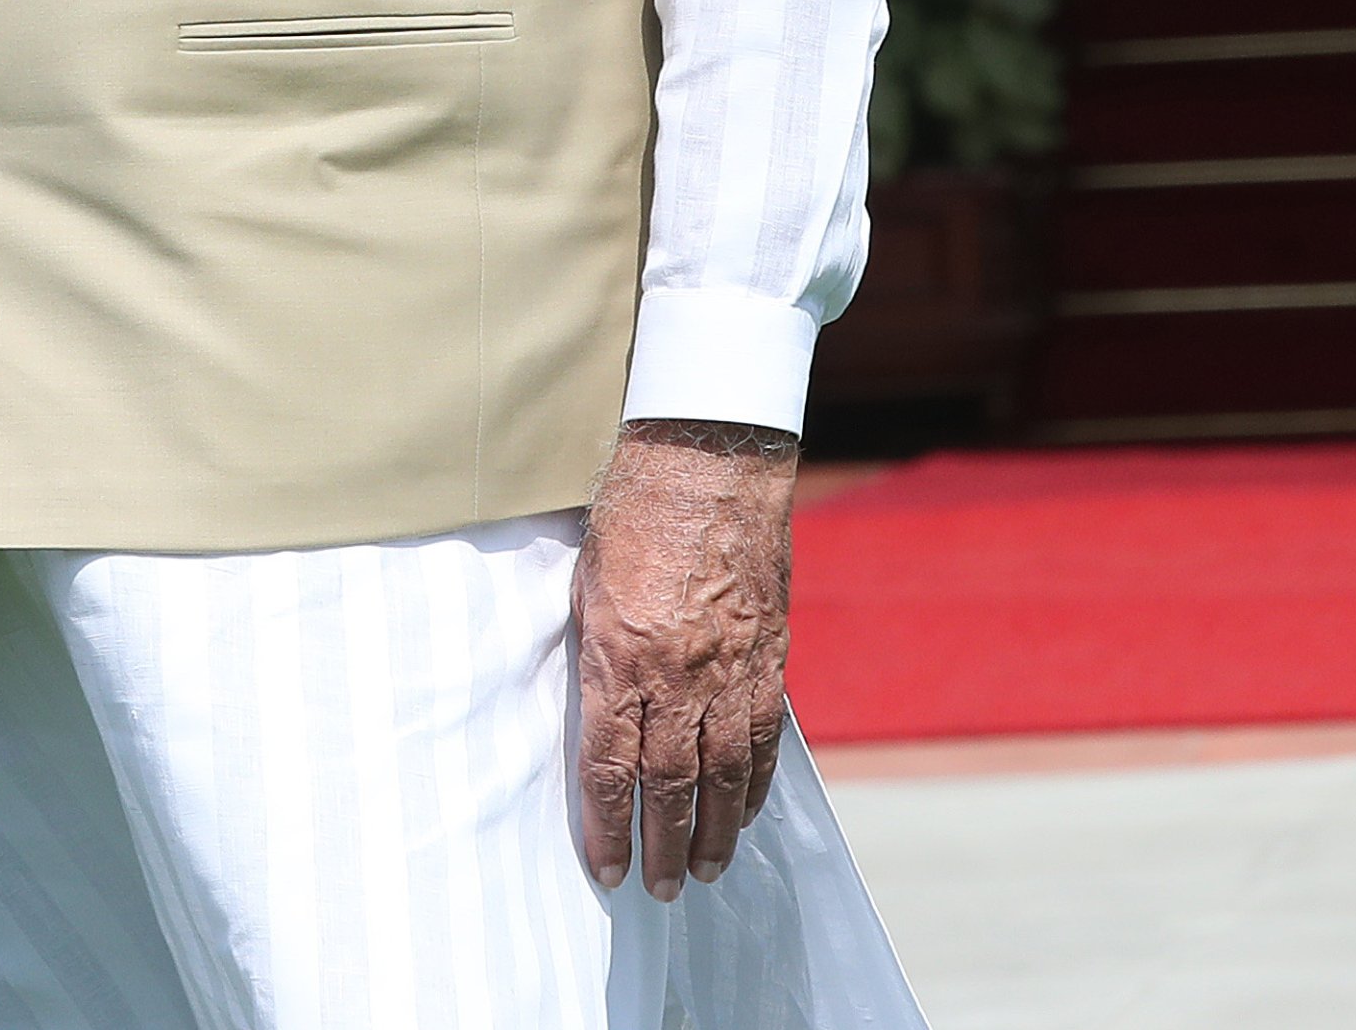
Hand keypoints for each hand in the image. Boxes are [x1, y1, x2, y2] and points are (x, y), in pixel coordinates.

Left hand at [574, 417, 796, 899]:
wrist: (708, 465)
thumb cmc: (631, 515)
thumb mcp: (586, 584)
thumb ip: (596, 654)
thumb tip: (594, 712)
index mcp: (618, 655)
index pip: (609, 763)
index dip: (605, 824)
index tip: (603, 867)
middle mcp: (676, 673)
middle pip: (669, 783)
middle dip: (662, 844)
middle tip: (660, 890)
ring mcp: (729, 669)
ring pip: (724, 772)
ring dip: (716, 830)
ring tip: (707, 871)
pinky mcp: (768, 657)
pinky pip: (762, 736)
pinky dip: (756, 783)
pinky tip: (747, 812)